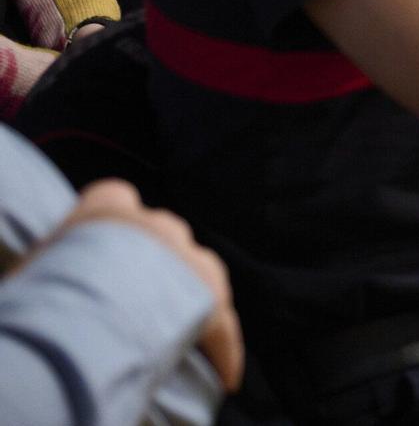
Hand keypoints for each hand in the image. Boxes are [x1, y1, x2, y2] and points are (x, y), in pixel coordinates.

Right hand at [55, 180, 244, 391]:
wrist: (80, 311)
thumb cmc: (42, 289)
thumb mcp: (37, 265)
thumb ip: (54, 259)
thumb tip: (50, 273)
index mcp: (108, 210)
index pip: (113, 199)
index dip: (108, 225)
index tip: (99, 247)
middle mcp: (154, 226)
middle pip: (160, 233)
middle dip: (151, 259)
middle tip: (132, 296)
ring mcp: (188, 259)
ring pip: (199, 268)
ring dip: (189, 294)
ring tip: (175, 326)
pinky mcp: (211, 299)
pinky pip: (223, 327)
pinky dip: (224, 350)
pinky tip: (225, 375)